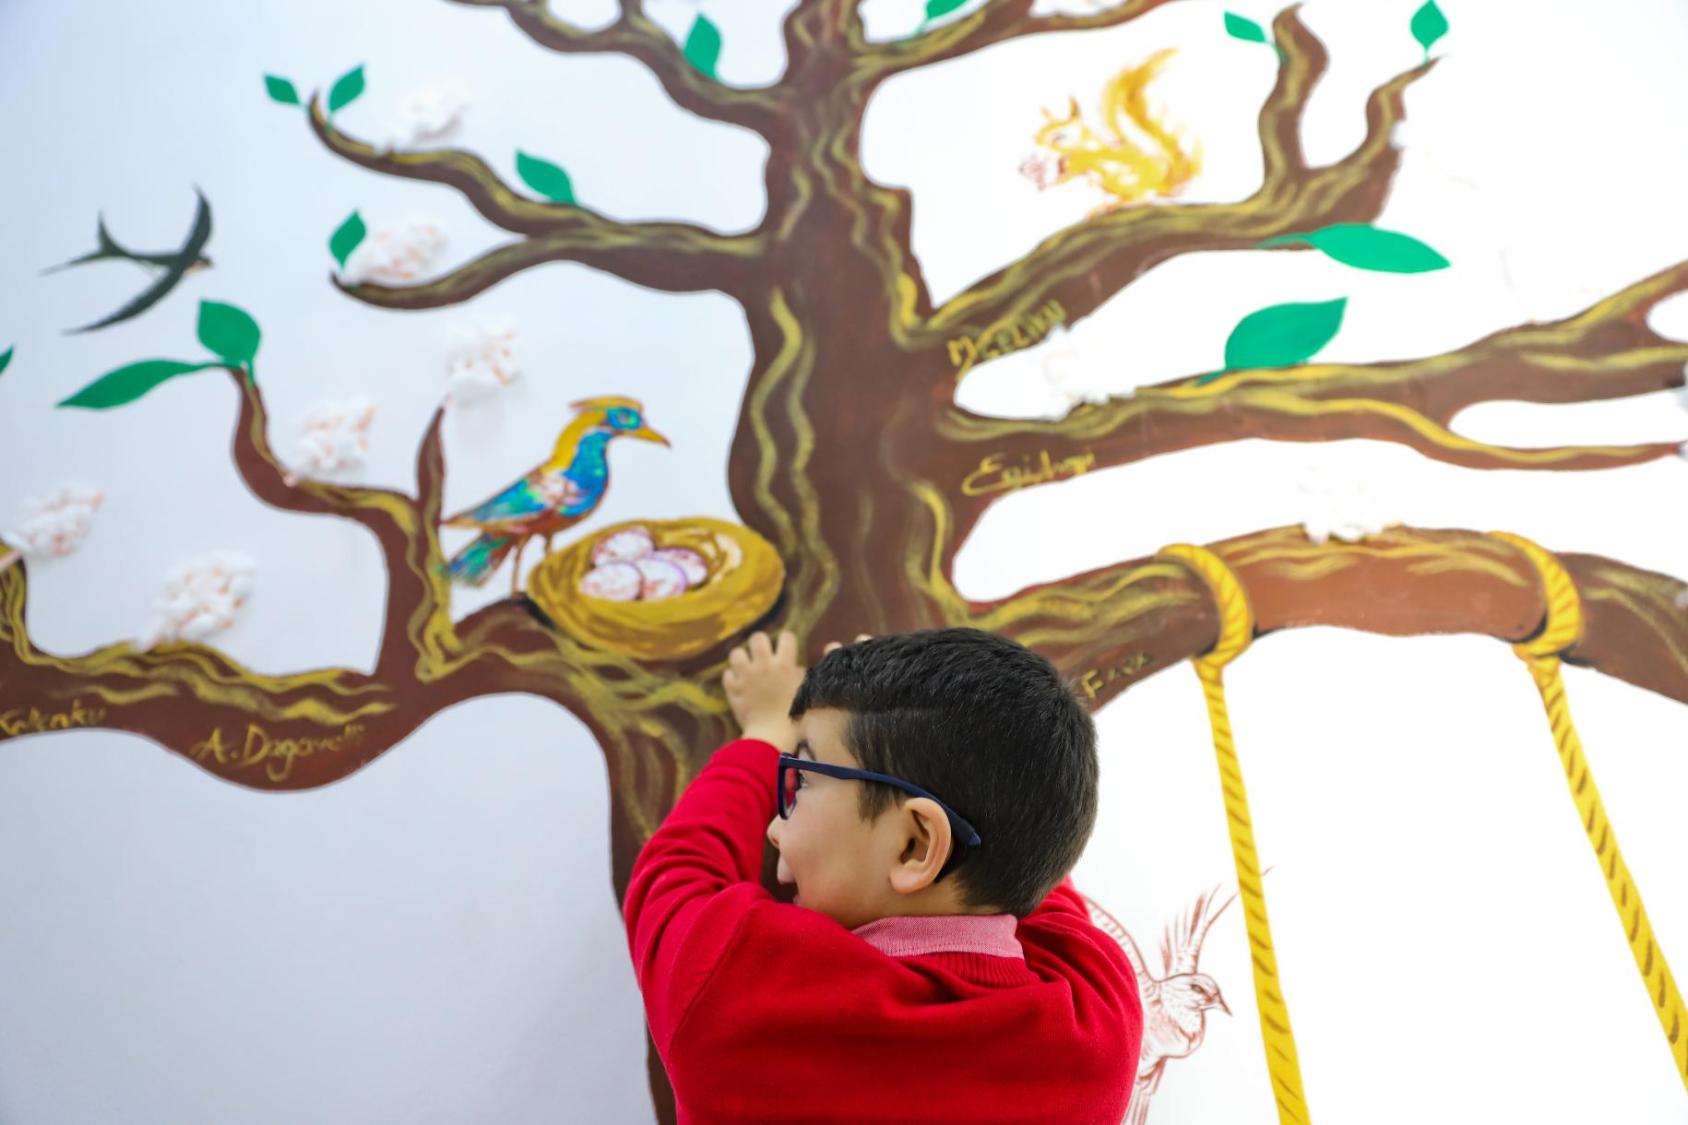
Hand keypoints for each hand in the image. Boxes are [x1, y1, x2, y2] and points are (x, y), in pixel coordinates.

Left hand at [723, 631, 804, 751]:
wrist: (773, 736)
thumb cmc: (795, 716)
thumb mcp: (807, 691)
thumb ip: (803, 675)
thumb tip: (797, 666)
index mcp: (785, 664)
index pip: (786, 637)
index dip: (787, 641)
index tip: (786, 648)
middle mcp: (764, 666)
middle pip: (757, 637)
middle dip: (760, 643)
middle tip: (762, 654)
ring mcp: (746, 677)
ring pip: (737, 653)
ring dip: (742, 659)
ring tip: (746, 667)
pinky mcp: (733, 690)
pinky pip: (727, 675)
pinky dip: (733, 679)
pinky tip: (739, 684)